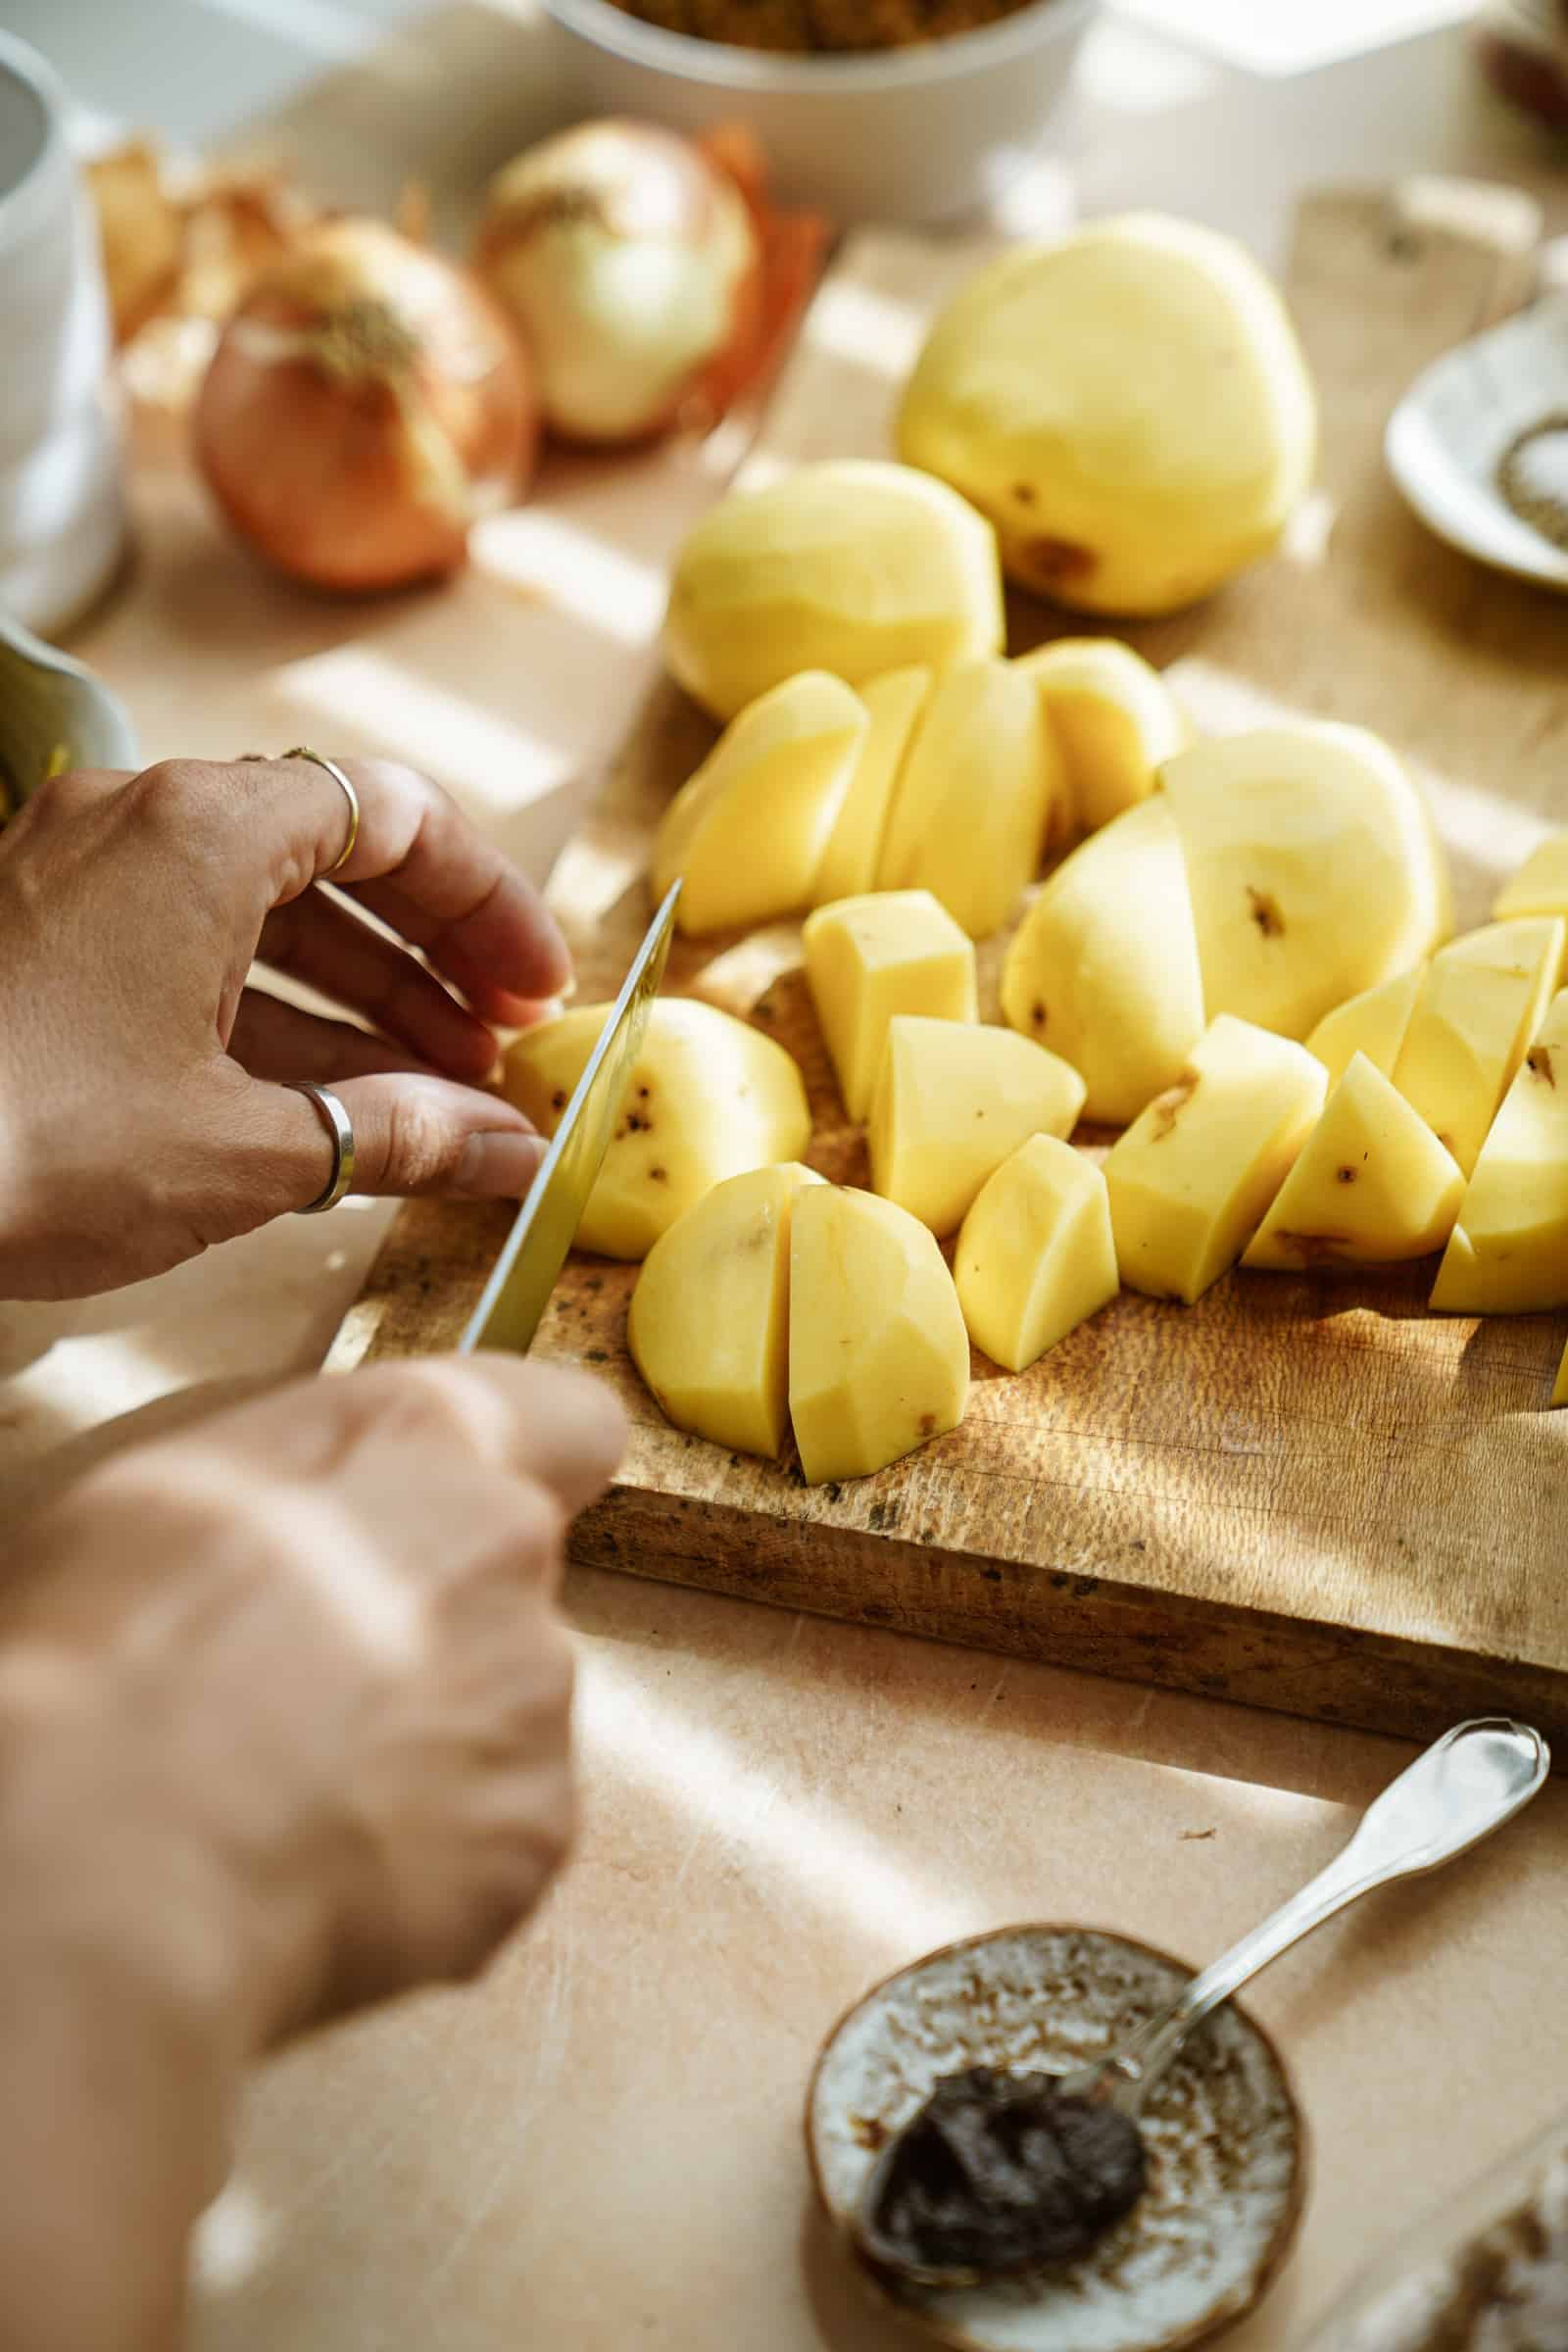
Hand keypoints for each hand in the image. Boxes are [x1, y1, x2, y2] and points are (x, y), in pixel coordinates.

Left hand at [0, 754, 569, 1297]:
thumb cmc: (28, 1143)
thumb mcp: (243, 1150)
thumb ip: (395, 1134)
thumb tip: (507, 1150)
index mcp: (203, 831)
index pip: (395, 815)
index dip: (488, 904)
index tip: (539, 991)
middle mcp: (138, 825)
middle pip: (333, 858)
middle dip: (431, 958)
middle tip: (504, 1044)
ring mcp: (76, 882)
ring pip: (259, 917)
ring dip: (362, 1002)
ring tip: (443, 1095)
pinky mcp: (37, 947)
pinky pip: (188, 958)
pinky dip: (272, 1021)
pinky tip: (338, 1106)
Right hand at [0, 1354, 624, 2351]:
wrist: (86, 1855)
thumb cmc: (77, 1646)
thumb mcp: (155, 1478)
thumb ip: (288, 1461)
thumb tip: (322, 1481)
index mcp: (429, 1443)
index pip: (567, 1416)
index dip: (528, 1452)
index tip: (495, 1487)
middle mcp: (514, 1566)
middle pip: (521, 1578)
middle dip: (441, 1617)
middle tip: (312, 1679)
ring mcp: (535, 1717)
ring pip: (504, 1717)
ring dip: (430, 1744)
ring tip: (285, 1795)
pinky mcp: (529, 1851)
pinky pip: (492, 1836)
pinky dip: (431, 1854)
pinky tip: (316, 1873)